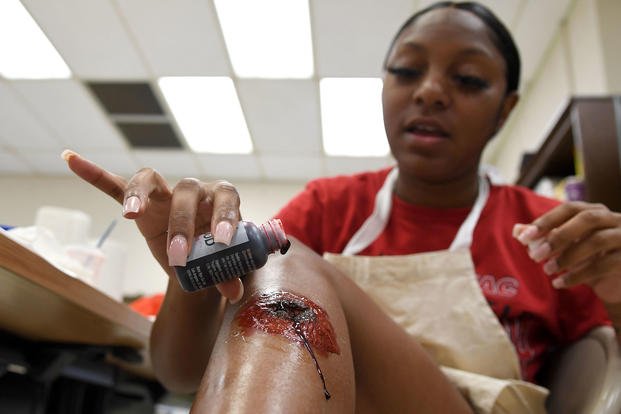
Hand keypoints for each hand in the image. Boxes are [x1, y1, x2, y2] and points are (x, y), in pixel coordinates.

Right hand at [62, 149, 243, 301]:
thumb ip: (229, 275)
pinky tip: (71, 159)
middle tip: (180, 256)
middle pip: (186, 191)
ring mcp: (164, 194)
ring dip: (139, 195)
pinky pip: (115, 185)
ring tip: (131, 215)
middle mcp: (193, 190)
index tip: (221, 240)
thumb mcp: (224, 266)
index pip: (225, 197)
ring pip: (150, 180)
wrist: (199, 259)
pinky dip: (94, 174)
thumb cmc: (217, 254)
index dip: (225, 214)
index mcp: (221, 199)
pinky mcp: (141, 204)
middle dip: (183, 223)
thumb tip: (232, 292)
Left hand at [513, 201, 620, 303]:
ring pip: (598, 240)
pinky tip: (560, 283)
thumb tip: (517, 230)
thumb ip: (543, 238)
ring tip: (547, 270)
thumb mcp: (564, 248)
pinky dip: (579, 275)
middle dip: (557, 236)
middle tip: (534, 255)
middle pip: (587, 219)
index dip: (546, 221)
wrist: (616, 284)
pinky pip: (605, 264)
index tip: (523, 237)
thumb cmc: (587, 259)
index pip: (569, 209)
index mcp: (594, 211)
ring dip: (567, 256)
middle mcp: (613, 219)